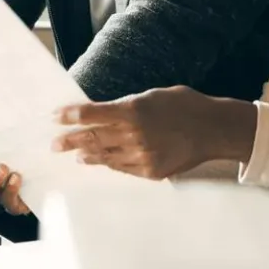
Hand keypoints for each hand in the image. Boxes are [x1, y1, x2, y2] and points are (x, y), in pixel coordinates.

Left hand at [51, 86, 257, 180]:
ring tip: (76, 155)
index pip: (92, 114)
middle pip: (92, 138)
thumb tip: (105, 113)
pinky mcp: (150, 172)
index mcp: (133, 111)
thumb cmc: (185, 106)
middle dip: (70, 140)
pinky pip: (123, 168)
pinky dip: (110, 164)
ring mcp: (141, 156)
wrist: (214, 130)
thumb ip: (127, 106)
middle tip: (54, 143)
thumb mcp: (153, 96)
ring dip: (87, 155)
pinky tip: (102, 162)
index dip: (71, 116)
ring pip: (105, 157)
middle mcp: (133, 135)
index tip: (55, 117)